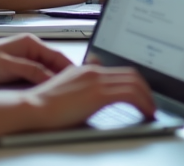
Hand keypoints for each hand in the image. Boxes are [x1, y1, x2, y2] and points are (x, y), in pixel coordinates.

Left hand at [0, 35, 73, 84]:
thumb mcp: (10, 67)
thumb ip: (31, 71)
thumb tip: (50, 77)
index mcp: (31, 43)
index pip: (57, 55)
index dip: (69, 68)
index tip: (78, 79)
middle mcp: (31, 47)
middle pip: (54, 62)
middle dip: (63, 74)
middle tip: (73, 88)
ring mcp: (26, 55)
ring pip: (46, 68)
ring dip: (53, 77)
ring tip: (62, 90)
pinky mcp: (20, 63)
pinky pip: (38, 71)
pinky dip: (43, 79)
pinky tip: (45, 88)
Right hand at [21, 65, 156, 129]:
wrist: (31, 108)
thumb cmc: (44, 105)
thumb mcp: (66, 90)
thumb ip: (81, 86)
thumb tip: (94, 93)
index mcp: (87, 70)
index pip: (120, 70)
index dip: (136, 82)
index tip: (142, 93)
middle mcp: (94, 71)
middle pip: (131, 74)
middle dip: (146, 89)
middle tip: (151, 102)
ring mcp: (96, 81)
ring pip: (134, 82)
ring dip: (148, 97)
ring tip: (151, 110)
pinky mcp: (98, 94)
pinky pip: (130, 94)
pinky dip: (143, 103)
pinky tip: (146, 113)